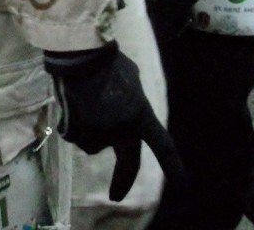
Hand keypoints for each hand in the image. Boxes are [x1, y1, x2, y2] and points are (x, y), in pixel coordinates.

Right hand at [44, 43, 184, 201]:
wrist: (77, 55)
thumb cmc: (106, 60)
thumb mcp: (131, 77)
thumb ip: (132, 99)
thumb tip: (126, 106)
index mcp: (141, 115)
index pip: (163, 146)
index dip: (173, 167)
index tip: (182, 185)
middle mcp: (123, 131)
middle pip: (128, 165)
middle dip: (122, 183)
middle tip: (116, 197)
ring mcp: (99, 134)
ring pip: (93, 142)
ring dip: (89, 129)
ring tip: (84, 101)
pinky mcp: (76, 133)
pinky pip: (74, 134)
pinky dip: (73, 123)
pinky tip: (72, 103)